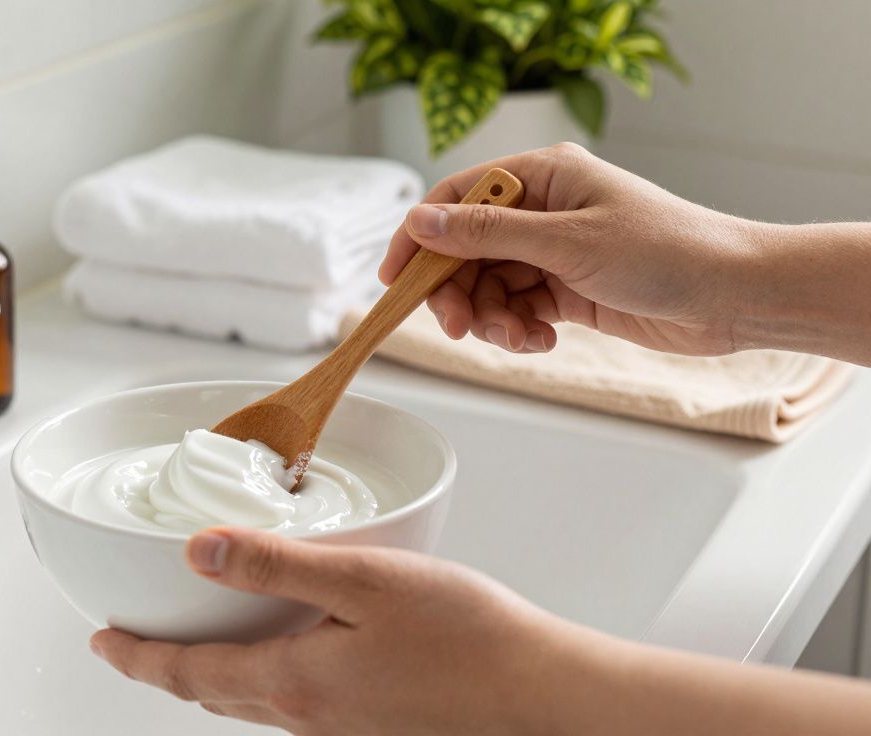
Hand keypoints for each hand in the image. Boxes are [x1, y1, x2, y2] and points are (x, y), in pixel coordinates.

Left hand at [90, 527, 598, 734]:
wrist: (543, 699)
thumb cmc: (471, 638)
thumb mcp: (365, 580)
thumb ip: (276, 566)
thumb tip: (198, 553)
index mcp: (296, 679)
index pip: (188, 672)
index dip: (138, 658)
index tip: (102, 643)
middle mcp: (310, 717)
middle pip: (212, 696)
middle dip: (165, 672)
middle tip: (134, 649)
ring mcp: (342, 731)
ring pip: (252, 706)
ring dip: (211, 681)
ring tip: (192, 655)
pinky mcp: (373, 730)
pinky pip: (293, 710)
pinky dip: (262, 686)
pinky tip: (283, 665)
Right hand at [379, 143, 759, 356]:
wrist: (733, 296)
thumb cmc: (667, 251)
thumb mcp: (565, 242)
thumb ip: (486, 235)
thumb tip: (420, 224)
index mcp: (543, 175)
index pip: (457, 198)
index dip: (419, 237)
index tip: (394, 279)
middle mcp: (544, 209)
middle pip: (466, 249)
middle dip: (456, 291)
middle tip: (459, 327)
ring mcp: (554, 251)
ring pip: (488, 286)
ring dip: (490, 319)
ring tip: (518, 339)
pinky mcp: (568, 289)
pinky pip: (516, 309)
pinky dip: (518, 330)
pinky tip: (541, 341)